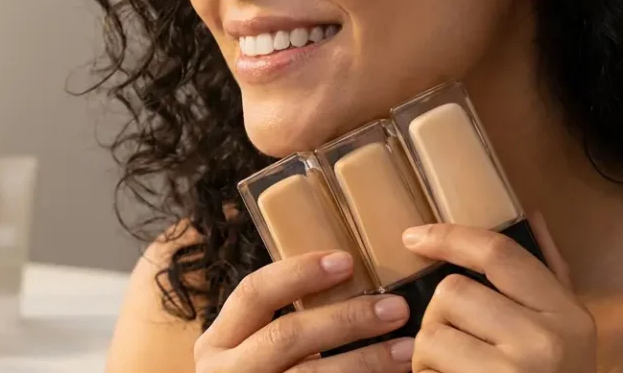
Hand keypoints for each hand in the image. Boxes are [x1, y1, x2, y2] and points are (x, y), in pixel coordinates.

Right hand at [193, 250, 415, 371]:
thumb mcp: (250, 353)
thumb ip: (282, 326)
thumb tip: (349, 281)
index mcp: (216, 344)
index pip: (254, 293)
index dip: (299, 273)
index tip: (347, 261)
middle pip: (287, 335)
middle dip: (346, 319)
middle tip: (395, 309)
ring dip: (366, 362)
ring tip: (406, 349)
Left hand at [403, 213, 596, 372]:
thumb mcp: (566, 329)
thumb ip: (548, 273)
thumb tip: (531, 214)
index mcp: (567, 314)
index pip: (499, 254)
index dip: (449, 236)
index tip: (413, 236)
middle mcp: (545, 342)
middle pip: (451, 293)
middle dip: (440, 315)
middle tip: (460, 340)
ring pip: (430, 335)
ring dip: (428, 352)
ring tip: (457, 368)